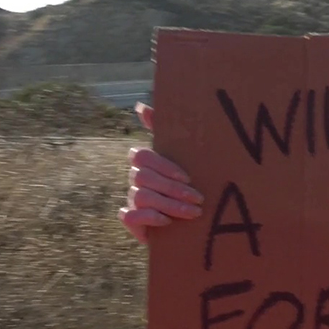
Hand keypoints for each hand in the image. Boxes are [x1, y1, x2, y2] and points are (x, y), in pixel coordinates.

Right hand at [118, 103, 203, 243]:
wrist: (195, 218)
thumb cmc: (191, 182)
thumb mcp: (187, 156)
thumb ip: (168, 130)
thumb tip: (140, 107)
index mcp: (147, 161)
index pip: (142, 156)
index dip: (163, 166)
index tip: (187, 178)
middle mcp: (136, 178)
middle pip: (144, 178)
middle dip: (173, 189)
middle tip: (199, 199)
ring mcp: (132, 198)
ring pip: (142, 197)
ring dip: (169, 205)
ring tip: (194, 212)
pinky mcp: (132, 220)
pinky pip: (129, 216)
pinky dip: (148, 218)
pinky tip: (167, 222)